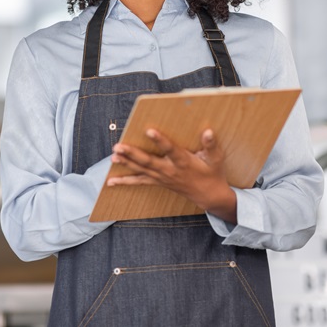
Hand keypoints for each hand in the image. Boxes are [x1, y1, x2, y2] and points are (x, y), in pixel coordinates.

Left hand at [108, 128, 236, 222]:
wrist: (209, 195)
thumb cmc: (212, 173)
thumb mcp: (216, 159)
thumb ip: (211, 145)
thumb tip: (208, 131)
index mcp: (184, 162)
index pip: (170, 149)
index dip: (160, 140)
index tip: (149, 130)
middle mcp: (170, 170)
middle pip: (148, 162)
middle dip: (132, 154)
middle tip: (118, 147)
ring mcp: (162, 177)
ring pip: (141, 170)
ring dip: (126, 164)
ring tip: (113, 157)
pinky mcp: (158, 182)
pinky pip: (139, 182)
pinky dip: (125, 181)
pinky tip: (110, 181)